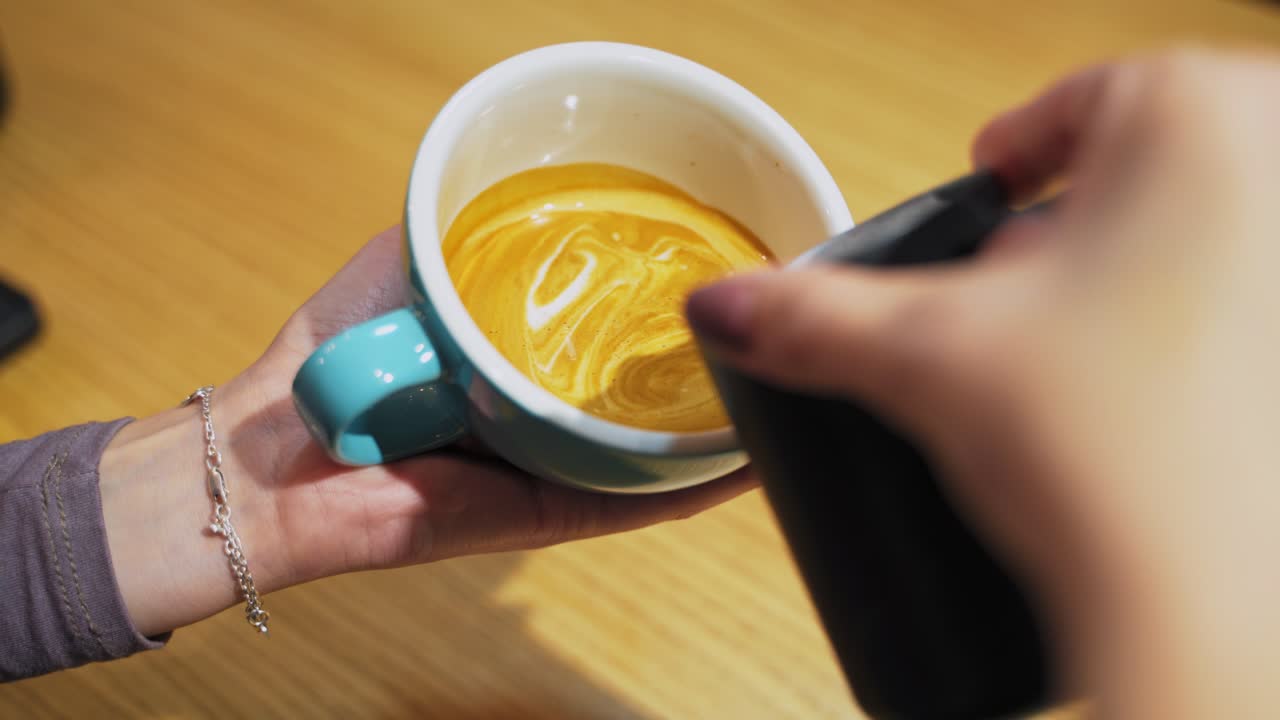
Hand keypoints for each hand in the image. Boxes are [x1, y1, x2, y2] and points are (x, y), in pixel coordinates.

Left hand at [101, 226, 754, 637]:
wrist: (278, 465)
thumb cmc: (334, 359)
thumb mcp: (402, 267)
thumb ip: (457, 237)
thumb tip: (520, 195)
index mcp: (513, 360)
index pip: (604, 330)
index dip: (657, 302)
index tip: (711, 267)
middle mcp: (540, 414)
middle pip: (636, 391)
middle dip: (696, 363)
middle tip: (762, 320)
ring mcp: (550, 468)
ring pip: (651, 450)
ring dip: (712, 425)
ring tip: (776, 380)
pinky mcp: (549, 513)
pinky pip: (633, 502)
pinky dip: (691, 484)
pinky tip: (748, 456)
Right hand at [687, 50, 1279, 716]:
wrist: (1206, 611)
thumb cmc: (1119, 466)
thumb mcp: (928, 360)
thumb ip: (810, 318)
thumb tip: (727, 304)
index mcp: (1198, 122)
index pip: (1077, 100)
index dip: (1010, 151)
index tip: (985, 189)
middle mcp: (1277, 172)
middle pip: (1135, 167)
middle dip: (1059, 230)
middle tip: (1012, 300)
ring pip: (1190, 235)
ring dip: (1117, 279)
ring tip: (1063, 358)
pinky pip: (1236, 302)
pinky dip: (1182, 330)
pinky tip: (1139, 397)